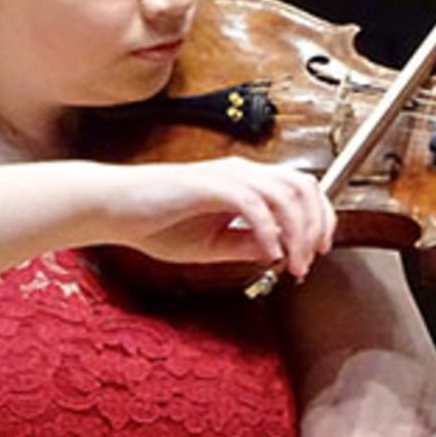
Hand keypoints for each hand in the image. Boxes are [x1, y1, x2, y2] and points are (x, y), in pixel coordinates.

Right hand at [105, 157, 335, 277]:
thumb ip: (247, 244)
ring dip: (296, 231)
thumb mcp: (213, 244)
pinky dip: (267, 230)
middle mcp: (242, 173)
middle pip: (303, 186)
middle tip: (309, 260)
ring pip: (284, 193)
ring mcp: (226, 176)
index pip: (302, 188)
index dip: (320, 217)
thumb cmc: (157, 222)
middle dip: (316, 225)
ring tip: (293, 263)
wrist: (115, 209)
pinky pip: (252, 204)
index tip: (319, 249)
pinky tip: (266, 254)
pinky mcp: (209, 184)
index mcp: (246, 182)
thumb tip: (283, 253)